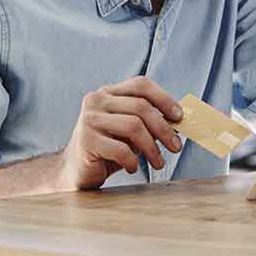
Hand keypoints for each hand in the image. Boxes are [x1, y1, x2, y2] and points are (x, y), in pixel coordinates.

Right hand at [57, 76, 183, 190]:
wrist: (76, 170)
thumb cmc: (109, 148)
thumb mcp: (129, 130)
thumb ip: (148, 120)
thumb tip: (179, 120)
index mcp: (108, 92)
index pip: (141, 85)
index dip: (164, 98)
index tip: (179, 116)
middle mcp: (96, 101)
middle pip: (141, 107)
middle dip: (164, 129)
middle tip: (176, 147)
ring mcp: (89, 119)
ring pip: (133, 126)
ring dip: (152, 148)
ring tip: (158, 163)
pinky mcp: (86, 141)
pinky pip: (120, 149)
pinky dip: (132, 161)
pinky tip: (133, 168)